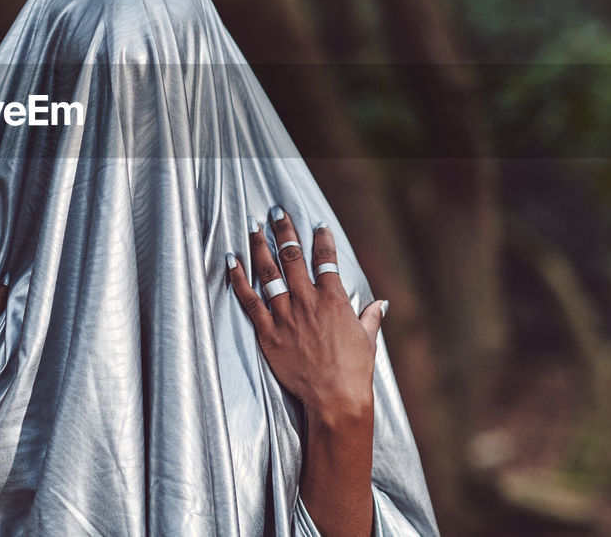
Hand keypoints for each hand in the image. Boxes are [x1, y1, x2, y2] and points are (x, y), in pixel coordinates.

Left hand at [226, 206, 385, 425]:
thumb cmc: (353, 372)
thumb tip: (379, 304)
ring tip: (253, 226)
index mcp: (333, 300)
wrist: (335, 398)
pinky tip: (232, 260)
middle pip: (292, 257)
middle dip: (284, 230)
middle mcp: (307, 302)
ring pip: (268, 272)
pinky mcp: (268, 332)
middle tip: (276, 212)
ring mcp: (285, 316)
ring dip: (260, 246)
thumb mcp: (367, 340)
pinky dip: (238, 278)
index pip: (325, 259)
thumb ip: (369, 317)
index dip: (322, 239)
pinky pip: (249, 299)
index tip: (317, 225)